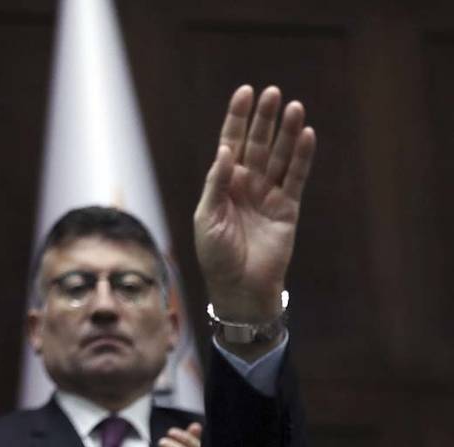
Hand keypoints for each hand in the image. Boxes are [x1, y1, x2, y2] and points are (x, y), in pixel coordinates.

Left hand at [194, 86, 315, 323]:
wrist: (239, 287)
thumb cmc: (215, 255)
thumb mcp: (206, 218)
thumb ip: (216, 184)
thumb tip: (226, 150)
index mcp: (222, 184)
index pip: (230, 143)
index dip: (237, 118)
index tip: (245, 92)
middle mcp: (246, 184)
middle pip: (257, 144)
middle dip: (264, 119)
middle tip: (273, 93)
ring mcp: (268, 195)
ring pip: (280, 157)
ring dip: (287, 132)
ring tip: (295, 107)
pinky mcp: (288, 208)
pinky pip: (296, 178)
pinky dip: (303, 157)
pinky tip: (307, 135)